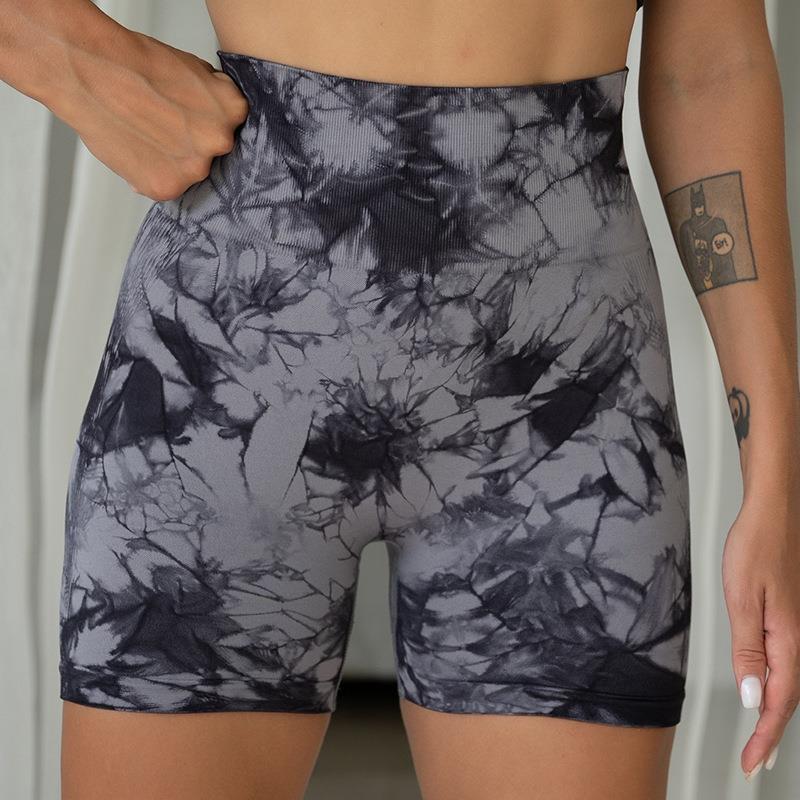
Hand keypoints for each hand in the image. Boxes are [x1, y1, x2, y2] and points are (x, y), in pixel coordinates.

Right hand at [50, 30, 248, 200]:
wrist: (90, 70)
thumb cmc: (134, 63)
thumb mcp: (192, 70)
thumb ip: (211, 99)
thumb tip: (217, 116)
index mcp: (232, 111)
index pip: (230, 126)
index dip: (205, 120)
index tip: (189, 115)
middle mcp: (219, 142)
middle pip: (211, 151)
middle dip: (190, 141)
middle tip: (163, 125)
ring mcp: (194, 168)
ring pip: (188, 170)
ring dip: (171, 159)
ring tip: (144, 134)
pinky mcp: (166, 187)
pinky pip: (164, 186)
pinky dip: (149, 173)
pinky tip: (135, 148)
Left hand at [722, 485, 799, 779]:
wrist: (773, 512)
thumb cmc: (756, 546)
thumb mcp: (742, 598)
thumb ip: (748, 648)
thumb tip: (752, 695)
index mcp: (788, 637)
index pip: (778, 700)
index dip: (765, 734)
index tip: (752, 761)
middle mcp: (796, 636)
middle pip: (787, 696)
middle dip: (771, 731)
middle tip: (755, 760)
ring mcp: (794, 625)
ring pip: (788, 679)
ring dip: (774, 710)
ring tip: (761, 736)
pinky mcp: (786, 615)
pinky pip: (785, 660)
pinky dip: (775, 683)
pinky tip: (766, 688)